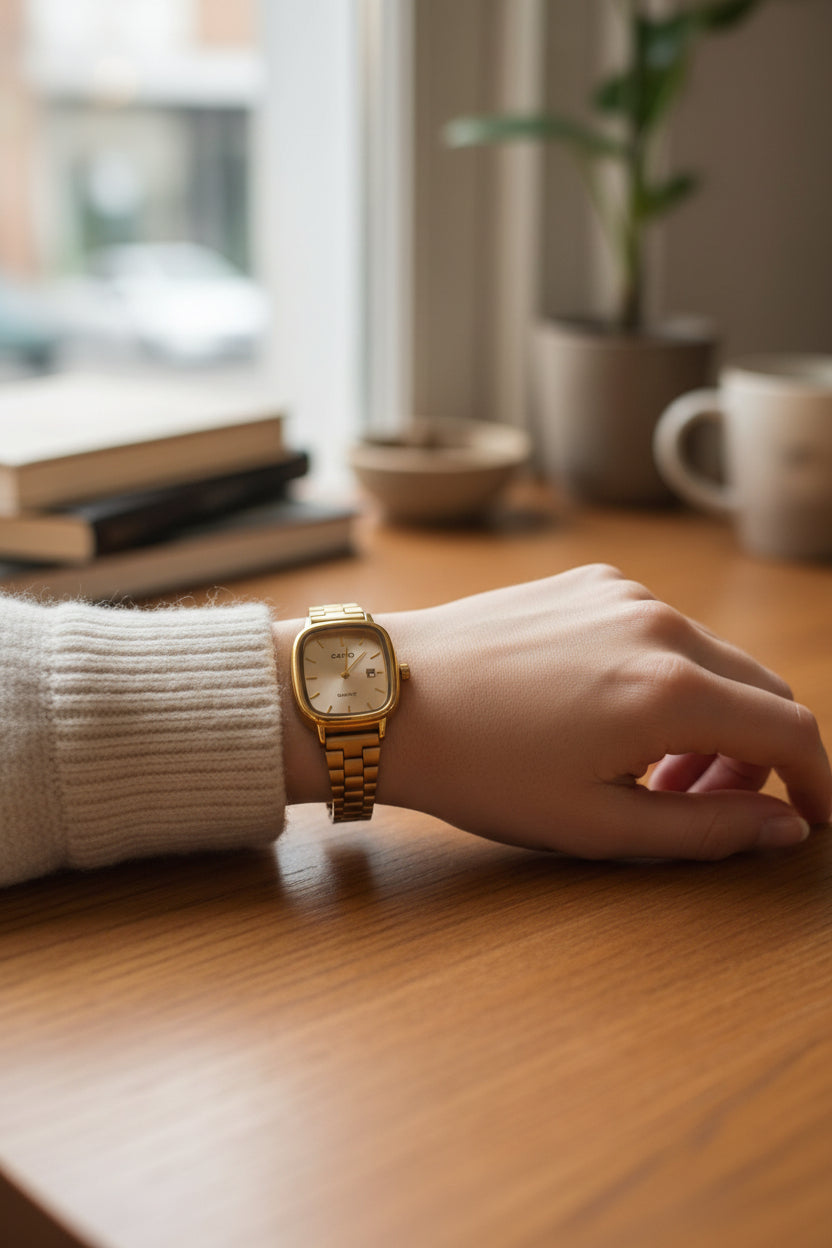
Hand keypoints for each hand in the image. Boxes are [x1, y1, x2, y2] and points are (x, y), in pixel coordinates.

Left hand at [277, 567, 830, 859]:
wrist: (384, 696)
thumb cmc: (479, 769)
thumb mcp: (595, 825)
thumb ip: (706, 830)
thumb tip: (784, 828)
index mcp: (669, 689)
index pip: (791, 730)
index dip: (817, 783)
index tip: (811, 820)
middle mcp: (659, 624)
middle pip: (760, 689)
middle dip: (758, 756)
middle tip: (708, 806)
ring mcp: (622, 594)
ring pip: (712, 659)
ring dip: (711, 718)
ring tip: (651, 773)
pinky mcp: (589, 583)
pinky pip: (661, 631)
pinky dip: (667, 678)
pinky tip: (611, 720)